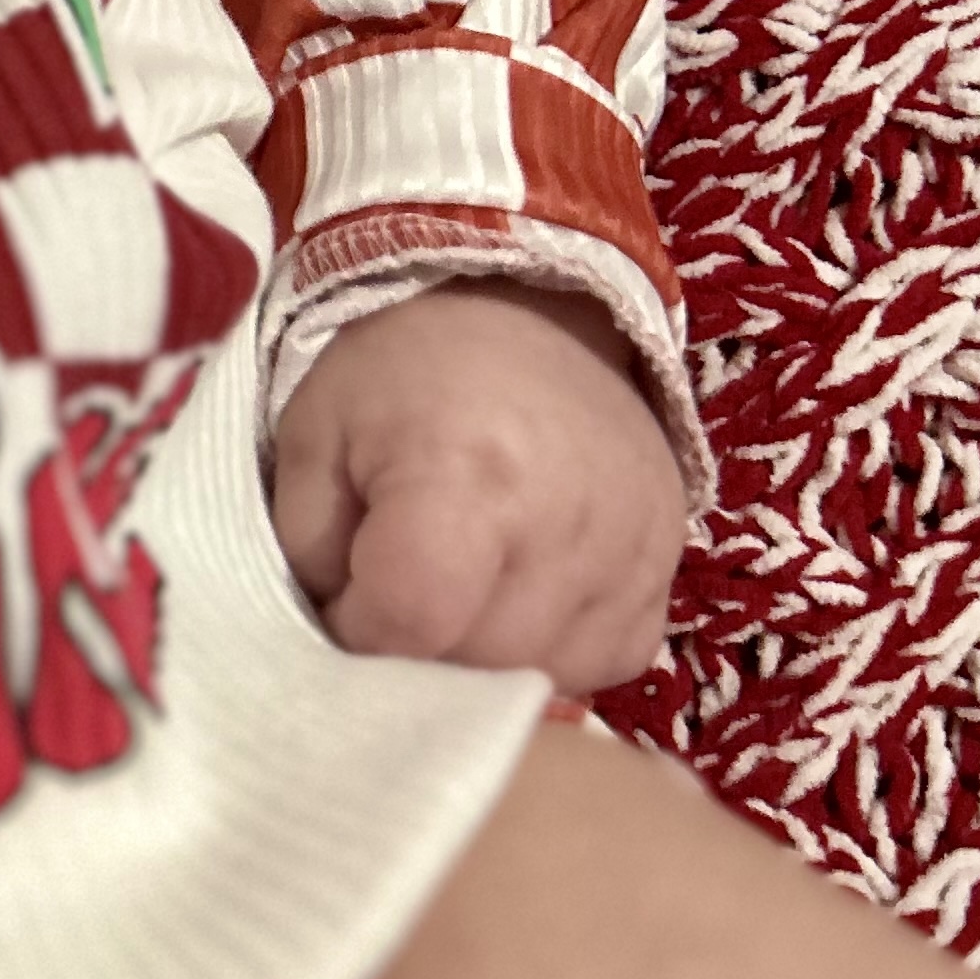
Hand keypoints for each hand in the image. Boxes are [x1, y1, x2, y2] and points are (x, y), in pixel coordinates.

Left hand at [270, 280, 687, 696]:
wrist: (519, 303)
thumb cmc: (398, 373)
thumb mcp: (313, 439)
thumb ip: (310, 555)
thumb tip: (344, 645)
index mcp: (461, 476)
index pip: (410, 622)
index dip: (360, 629)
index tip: (348, 593)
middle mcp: (563, 520)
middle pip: (478, 664)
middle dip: (420, 650)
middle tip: (399, 586)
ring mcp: (631, 548)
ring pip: (543, 675)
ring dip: (487, 657)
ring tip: (462, 582)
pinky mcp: (669, 561)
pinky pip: (607, 660)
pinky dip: (555, 647)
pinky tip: (523, 587)